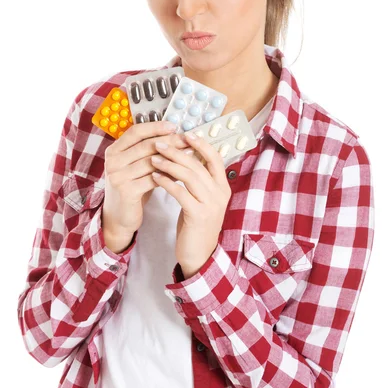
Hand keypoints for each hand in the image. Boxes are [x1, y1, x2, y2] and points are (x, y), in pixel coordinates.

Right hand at [102, 120, 189, 243]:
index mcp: (113, 151)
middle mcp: (112, 161)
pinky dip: (169, 175)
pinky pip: (153, 179)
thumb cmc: (132, 188)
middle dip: (169, 141)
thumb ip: (147, 152)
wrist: (119, 217)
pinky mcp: (126, 191)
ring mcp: (118, 176)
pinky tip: (181, 174)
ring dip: (173, 158)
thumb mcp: (135, 167)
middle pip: (145, 146)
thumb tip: (175, 135)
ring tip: (189, 155)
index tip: (174, 125)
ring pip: (151, 162)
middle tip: (187, 140)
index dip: (155, 126)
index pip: (135, 132)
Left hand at [150, 132, 231, 276]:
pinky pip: (181, 193)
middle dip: (177, 151)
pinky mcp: (198, 215)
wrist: (200, 253)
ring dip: (169, 164)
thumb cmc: (197, 223)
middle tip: (159, 143)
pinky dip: (167, 182)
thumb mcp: (202, 198)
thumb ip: (199, 180)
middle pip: (198, 164)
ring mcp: (211, 204)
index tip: (185, 133)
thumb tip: (186, 155)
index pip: (215, 157)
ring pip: (190, 176)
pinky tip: (155, 177)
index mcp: (222, 186)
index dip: (201, 144)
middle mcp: (220, 193)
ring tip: (153, 158)